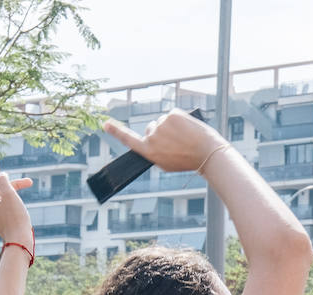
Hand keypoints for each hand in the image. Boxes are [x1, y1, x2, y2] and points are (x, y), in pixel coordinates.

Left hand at [0, 156, 33, 247]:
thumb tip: (1, 176)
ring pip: (2, 198)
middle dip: (13, 184)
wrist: (19, 240)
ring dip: (14, 193)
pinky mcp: (0, 222)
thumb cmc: (15, 217)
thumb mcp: (10, 195)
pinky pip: (4, 207)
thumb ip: (3, 181)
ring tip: (27, 196)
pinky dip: (12, 203)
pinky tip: (21, 208)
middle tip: (29, 183)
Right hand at [103, 109, 224, 174]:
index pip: (128, 140)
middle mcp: (152, 137)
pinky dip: (179, 120)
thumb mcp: (166, 162)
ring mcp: (161, 124)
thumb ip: (154, 150)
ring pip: (162, 122)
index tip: (105, 124)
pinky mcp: (172, 115)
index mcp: (149, 152)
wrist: (207, 153)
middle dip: (161, 133)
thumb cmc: (187, 160)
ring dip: (171, 127)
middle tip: (177, 144)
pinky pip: (172, 115)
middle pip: (151, 129)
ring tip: (185, 138)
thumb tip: (150, 138)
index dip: (116, 131)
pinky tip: (188, 130)